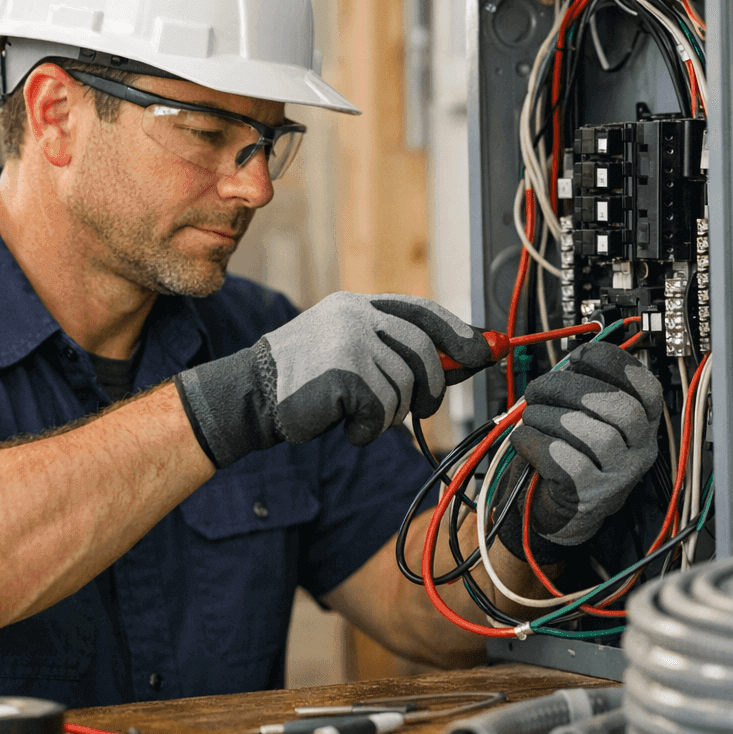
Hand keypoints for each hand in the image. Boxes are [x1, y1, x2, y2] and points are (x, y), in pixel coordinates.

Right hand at [174, 292, 493, 467]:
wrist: (250, 396)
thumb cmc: (302, 381)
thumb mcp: (348, 351)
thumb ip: (393, 350)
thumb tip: (460, 359)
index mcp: (357, 305)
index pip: (422, 311)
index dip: (457, 332)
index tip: (482, 351)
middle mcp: (355, 316)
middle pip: (423, 349)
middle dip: (434, 386)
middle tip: (426, 408)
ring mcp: (350, 341)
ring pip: (405, 384)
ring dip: (391, 413)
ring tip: (360, 416)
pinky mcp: (345, 372)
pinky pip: (383, 408)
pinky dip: (370, 428)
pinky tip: (347, 426)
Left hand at [508, 341, 661, 546]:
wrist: (559, 511)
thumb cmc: (568, 458)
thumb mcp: (584, 420)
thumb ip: (583, 392)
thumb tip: (568, 366)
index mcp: (642, 426)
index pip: (646, 388)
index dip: (614, 365)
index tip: (581, 356)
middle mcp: (639, 452)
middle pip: (620, 408)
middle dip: (571, 388)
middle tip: (539, 389)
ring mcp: (618, 477)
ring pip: (594, 435)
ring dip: (551, 417)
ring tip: (532, 417)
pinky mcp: (589, 496)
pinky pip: (566, 462)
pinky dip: (537, 443)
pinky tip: (526, 439)